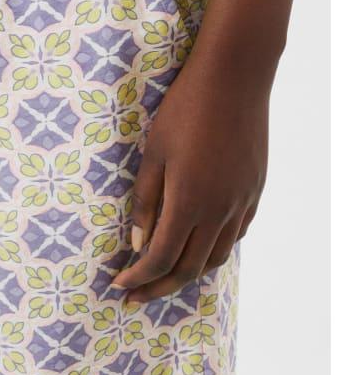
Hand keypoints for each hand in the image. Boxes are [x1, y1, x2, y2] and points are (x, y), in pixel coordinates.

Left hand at [112, 51, 267, 300]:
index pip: (161, 258)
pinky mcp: (255, 191)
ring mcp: (242, 202)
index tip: (119, 284)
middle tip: (135, 297)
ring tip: (164, 277)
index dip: (138, 277)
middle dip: (159, 287)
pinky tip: (197, 246)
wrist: (234, 78)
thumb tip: (137, 243)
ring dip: (188, 273)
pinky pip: (235, 235)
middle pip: (190, 268)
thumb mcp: (153, 154)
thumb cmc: (184, 110)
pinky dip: (213, 250)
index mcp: (189, 201)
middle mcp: (220, 210)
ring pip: (216, 257)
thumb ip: (146, 202)